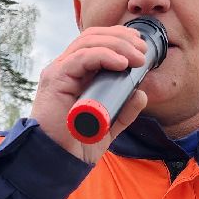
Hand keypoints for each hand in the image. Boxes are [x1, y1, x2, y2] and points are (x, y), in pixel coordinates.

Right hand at [30, 25, 150, 163]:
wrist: (58, 161)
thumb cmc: (76, 144)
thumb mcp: (108, 125)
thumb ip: (124, 111)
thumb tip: (141, 94)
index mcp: (76, 74)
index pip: (96, 43)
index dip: (119, 39)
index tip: (141, 48)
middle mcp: (66, 68)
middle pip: (93, 37)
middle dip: (121, 38)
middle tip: (142, 50)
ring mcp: (59, 71)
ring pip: (88, 43)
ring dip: (117, 45)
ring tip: (137, 57)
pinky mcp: (56, 79)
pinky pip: (81, 58)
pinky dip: (103, 56)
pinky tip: (121, 63)